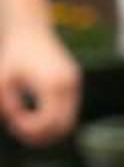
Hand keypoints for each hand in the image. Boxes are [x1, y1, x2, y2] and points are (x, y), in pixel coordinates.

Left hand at [0, 17, 79, 144]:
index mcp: (52, 85)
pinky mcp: (73, 83)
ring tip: (28, 127)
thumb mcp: (3, 82)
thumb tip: (16, 123)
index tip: (12, 122)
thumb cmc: (13, 55)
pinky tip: (36, 116)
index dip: (30, 129)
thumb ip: (8, 105)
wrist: (31, 31)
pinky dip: (54, 118)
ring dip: (49, 129)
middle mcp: (68, 87)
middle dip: (43, 135)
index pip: (48, 121)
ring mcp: (74, 85)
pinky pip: (68, 110)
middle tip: (22, 135)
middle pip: (63, 126)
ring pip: (68, 121)